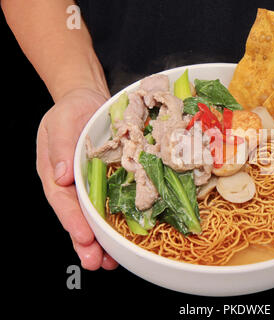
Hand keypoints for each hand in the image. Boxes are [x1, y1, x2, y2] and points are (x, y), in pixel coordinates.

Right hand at [37, 88, 117, 269]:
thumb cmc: (71, 110)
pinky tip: (124, 240)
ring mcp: (90, 185)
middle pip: (77, 217)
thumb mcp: (62, 121)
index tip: (83, 237)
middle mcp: (72, 184)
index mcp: (55, 172)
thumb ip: (61, 147)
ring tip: (110, 262)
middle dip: (85, 242)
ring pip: (93, 218)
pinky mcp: (108, 182)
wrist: (89, 102)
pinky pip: (111, 205)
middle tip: (96, 262)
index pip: (62, 200)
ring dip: (101, 241)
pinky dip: (116, 224)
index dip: (72, 220)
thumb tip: (60, 175)